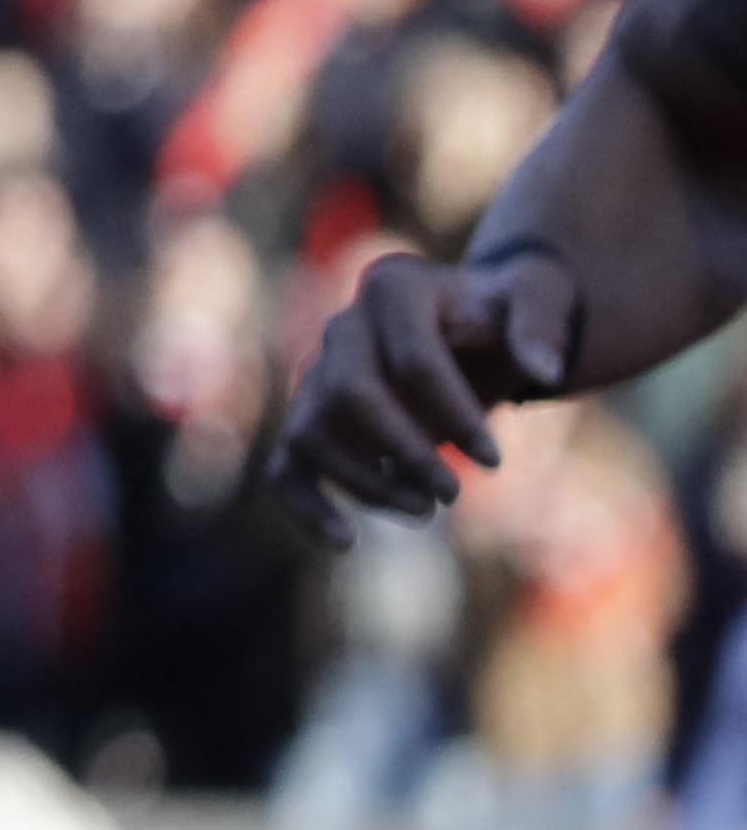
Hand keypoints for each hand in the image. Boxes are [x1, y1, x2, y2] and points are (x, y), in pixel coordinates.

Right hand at [270, 248, 583, 543]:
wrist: (474, 326)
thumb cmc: (507, 315)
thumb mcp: (541, 300)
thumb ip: (543, 325)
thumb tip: (544, 373)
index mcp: (394, 289)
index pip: (413, 357)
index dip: (453, 414)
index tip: (495, 461)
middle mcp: (343, 328)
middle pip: (346, 393)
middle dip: (401, 451)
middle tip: (454, 493)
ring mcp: (320, 374)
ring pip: (311, 432)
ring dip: (365, 482)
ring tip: (426, 511)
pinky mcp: (314, 419)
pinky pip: (286, 464)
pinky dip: (303, 504)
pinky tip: (344, 541)